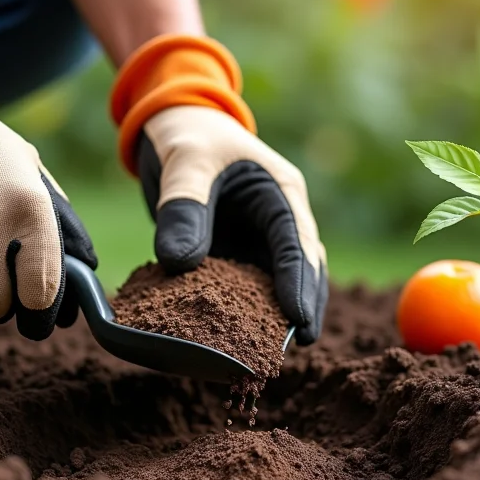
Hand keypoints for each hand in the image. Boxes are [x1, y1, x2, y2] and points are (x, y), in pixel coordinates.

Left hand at [138, 105, 326, 344]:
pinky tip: (234, 337)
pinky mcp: (238, 252)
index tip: (299, 321)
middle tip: (297, 347)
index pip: (297, 243)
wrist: (176, 127)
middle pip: (302, 270)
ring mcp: (260, 239)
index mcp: (281, 193)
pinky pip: (245, 286)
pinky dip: (243, 310)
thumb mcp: (185, 162)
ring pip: (278, 283)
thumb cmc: (188, 136)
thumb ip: (183, 208)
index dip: (300, 283)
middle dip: (303, 307)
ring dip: (276, 315)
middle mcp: (279, 220)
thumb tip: (179, 264)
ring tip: (270, 352)